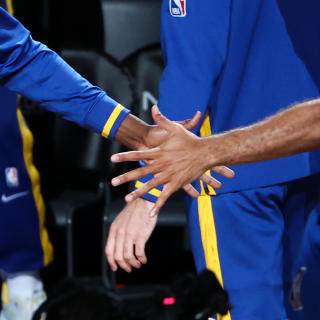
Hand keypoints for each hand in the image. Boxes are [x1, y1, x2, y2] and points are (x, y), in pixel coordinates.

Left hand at [105, 198, 156, 271]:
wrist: (144, 202)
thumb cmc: (134, 213)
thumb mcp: (120, 222)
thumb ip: (117, 233)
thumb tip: (117, 247)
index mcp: (113, 230)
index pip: (108, 250)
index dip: (111, 262)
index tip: (115, 268)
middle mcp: (120, 233)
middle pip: (118, 256)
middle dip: (123, 265)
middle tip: (129, 269)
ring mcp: (130, 235)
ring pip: (128, 257)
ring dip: (133, 264)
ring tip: (138, 264)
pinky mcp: (141, 236)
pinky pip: (139, 253)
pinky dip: (142, 259)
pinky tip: (144, 259)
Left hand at [111, 105, 234, 215]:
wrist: (207, 153)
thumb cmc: (190, 140)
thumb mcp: (175, 128)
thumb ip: (162, 119)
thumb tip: (154, 107)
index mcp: (158, 153)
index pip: (137, 155)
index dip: (124, 156)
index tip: (112, 159)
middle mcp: (161, 165)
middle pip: (140, 172)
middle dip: (125, 177)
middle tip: (112, 182)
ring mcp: (169, 176)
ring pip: (150, 186)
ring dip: (138, 193)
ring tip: (126, 199)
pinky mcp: (177, 184)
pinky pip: (165, 196)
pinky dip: (158, 204)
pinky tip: (150, 213)